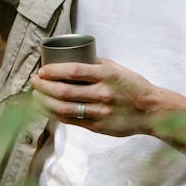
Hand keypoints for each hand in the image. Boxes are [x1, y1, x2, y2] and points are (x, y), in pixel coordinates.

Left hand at [30, 58, 162, 137]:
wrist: (151, 110)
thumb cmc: (133, 86)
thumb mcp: (117, 69)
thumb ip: (97, 65)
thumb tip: (75, 58)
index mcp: (106, 75)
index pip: (73, 71)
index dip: (53, 71)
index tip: (42, 70)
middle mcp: (102, 93)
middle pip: (64, 91)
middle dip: (44, 86)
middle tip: (35, 81)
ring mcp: (99, 112)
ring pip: (65, 109)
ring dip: (46, 102)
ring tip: (37, 96)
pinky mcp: (98, 127)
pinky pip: (72, 121)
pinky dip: (56, 115)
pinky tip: (48, 109)